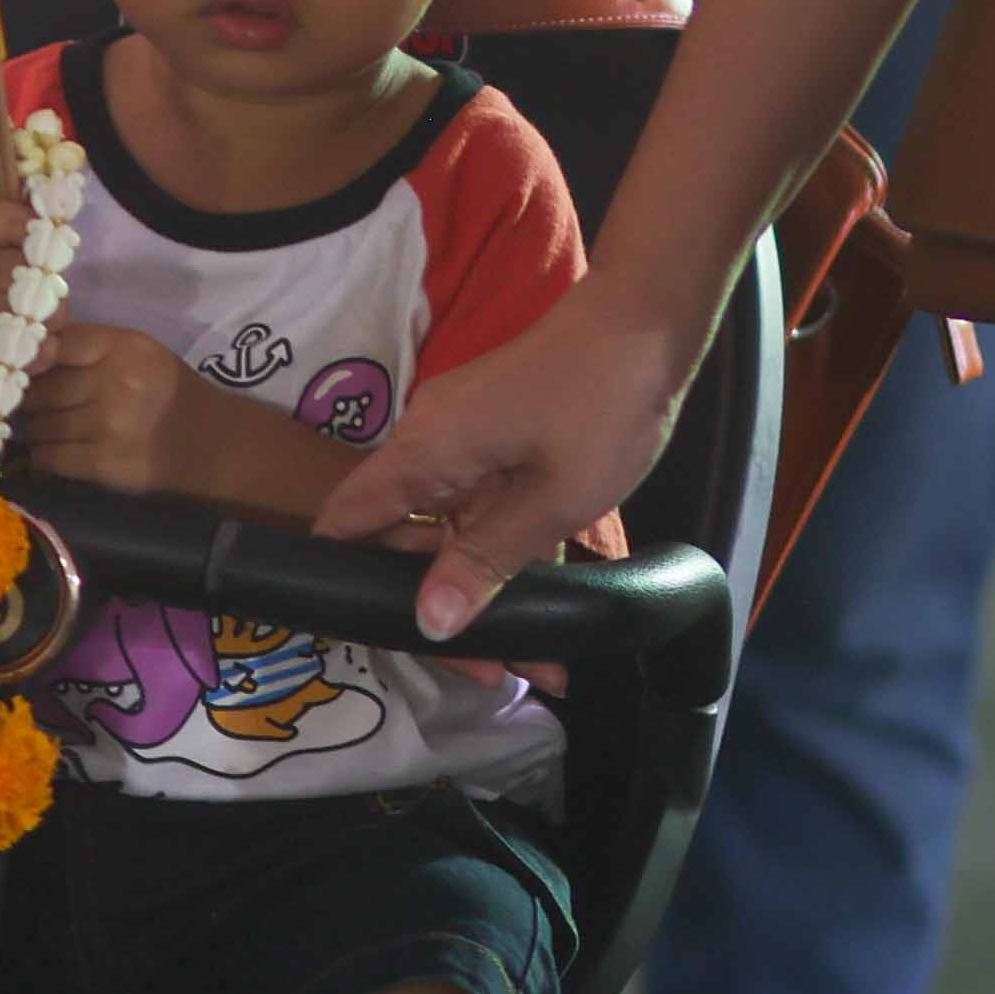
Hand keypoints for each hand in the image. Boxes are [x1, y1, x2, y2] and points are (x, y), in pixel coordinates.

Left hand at [11, 323, 200, 492]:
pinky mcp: (101, 462)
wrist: (207, 443)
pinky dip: (43, 456)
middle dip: (30, 399)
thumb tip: (30, 352)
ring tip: (46, 429)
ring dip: (35, 430)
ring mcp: (106, 424)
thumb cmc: (166, 391)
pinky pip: (49, 457)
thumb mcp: (136, 352)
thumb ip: (89, 346)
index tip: (25, 369)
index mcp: (122, 347)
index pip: (55, 343)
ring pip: (39, 425)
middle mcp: (112, 382)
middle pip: (40, 388)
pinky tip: (52, 453)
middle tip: (33, 404)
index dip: (33, 358)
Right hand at [311, 292, 702, 642]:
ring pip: (447, 530)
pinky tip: (548, 600)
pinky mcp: (493, 436)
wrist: (649, 323)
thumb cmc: (603, 405)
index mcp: (423, 452)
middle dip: (439, 610)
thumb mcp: (553, 501)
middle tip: (495, 671)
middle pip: (400, 540)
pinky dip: (505, 552)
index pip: (346, 525)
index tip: (389, 641)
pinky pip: (479, 506)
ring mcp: (460, 438)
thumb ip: (485, 561)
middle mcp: (427, 443)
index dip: (346, 585)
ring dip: (480, 589)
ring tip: (537, 656)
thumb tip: (427, 623)